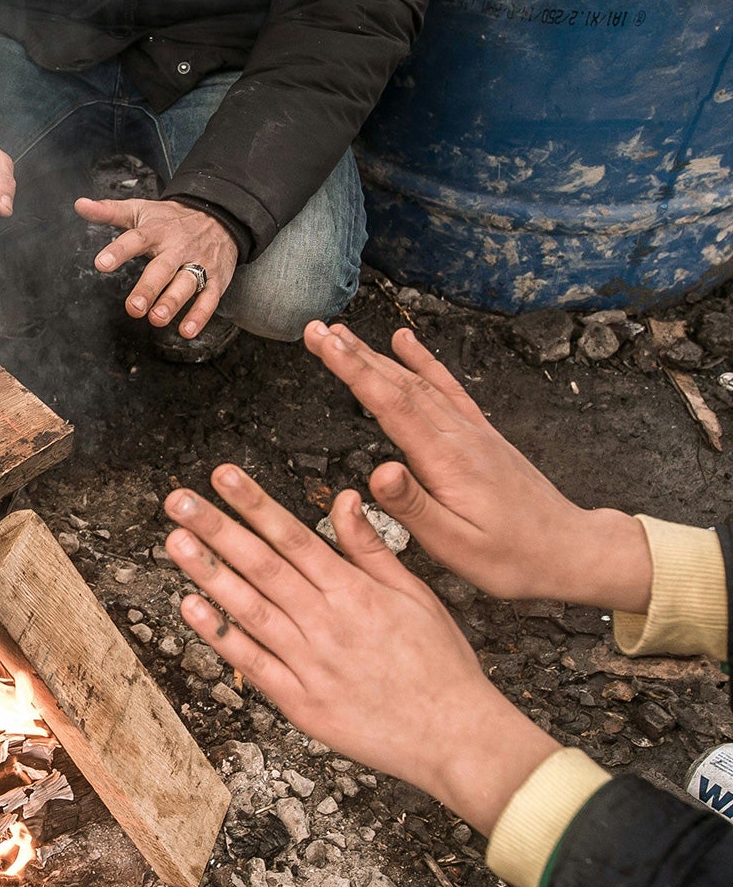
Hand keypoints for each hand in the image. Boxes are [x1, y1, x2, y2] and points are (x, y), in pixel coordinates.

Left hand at [75, 197, 238, 338]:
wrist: (219, 214)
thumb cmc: (171, 218)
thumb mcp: (140, 209)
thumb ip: (109, 211)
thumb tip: (79, 204)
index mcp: (156, 231)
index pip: (136, 239)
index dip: (118, 251)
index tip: (101, 264)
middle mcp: (177, 248)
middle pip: (162, 268)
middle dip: (149, 288)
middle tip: (134, 308)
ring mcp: (199, 263)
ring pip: (186, 283)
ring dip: (173, 302)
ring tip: (157, 318)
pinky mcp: (216, 278)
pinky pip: (210, 298)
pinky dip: (200, 315)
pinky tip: (187, 331)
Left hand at [163, 466, 558, 834]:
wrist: (458, 737)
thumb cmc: (440, 665)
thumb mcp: (415, 595)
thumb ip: (371, 547)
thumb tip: (344, 497)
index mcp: (356, 593)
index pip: (294, 536)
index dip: (255, 504)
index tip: (223, 476)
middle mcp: (328, 623)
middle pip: (262, 566)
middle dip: (217, 529)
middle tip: (178, 500)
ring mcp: (310, 664)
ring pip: (249, 609)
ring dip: (208, 573)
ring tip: (175, 540)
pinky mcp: (300, 702)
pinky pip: (252, 663)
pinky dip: (219, 635)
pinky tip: (189, 607)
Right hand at [304, 322, 651, 610]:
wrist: (571, 551)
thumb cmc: (512, 557)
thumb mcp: (457, 546)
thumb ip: (414, 507)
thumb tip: (377, 472)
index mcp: (447, 462)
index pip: (391, 404)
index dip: (353, 371)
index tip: (323, 344)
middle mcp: (459, 436)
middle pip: (399, 383)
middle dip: (353, 354)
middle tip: (315, 329)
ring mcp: (472, 431)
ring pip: (418, 382)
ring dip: (376, 355)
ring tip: (341, 334)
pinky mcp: (481, 435)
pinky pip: (448, 388)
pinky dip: (424, 361)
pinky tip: (406, 342)